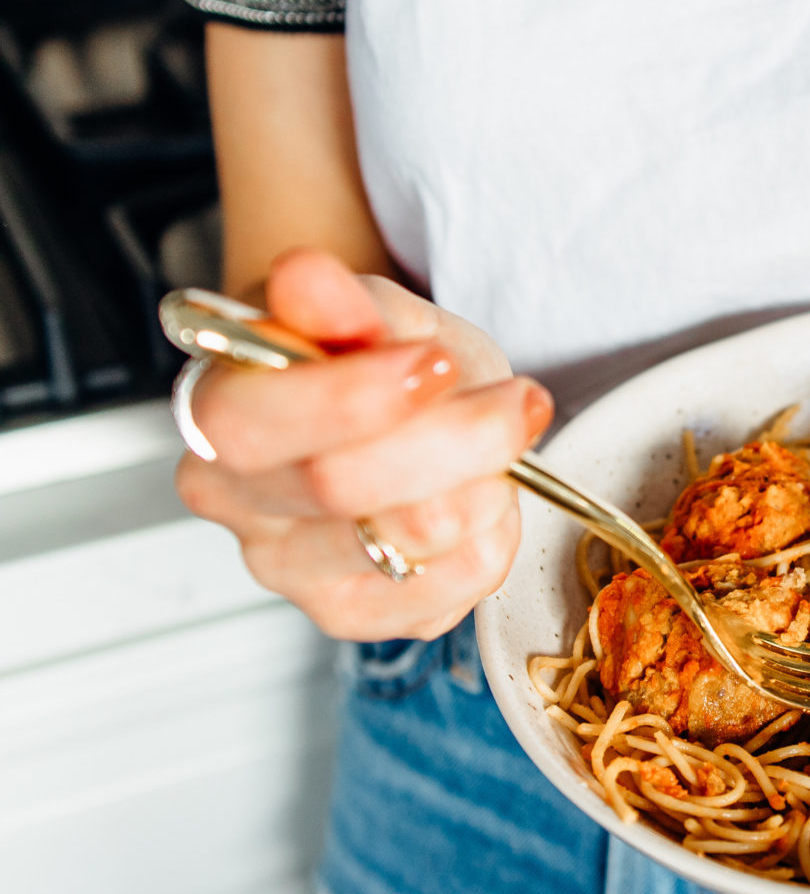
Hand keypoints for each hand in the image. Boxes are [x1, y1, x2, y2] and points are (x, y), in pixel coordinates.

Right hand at [175, 249, 552, 639]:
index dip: (355, 396)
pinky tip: (480, 498)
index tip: (437, 361)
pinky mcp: (353, 616)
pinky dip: (492, 536)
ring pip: (411, 540)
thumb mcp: (374, 309)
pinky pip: (450, 591)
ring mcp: (289, 571)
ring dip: (487, 483)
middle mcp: (236, 503)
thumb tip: (305, 277)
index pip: (255, 422)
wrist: (397, 411)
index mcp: (214, 411)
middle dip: (455, 436)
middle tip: (512, 398)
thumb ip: (342, 298)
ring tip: (496, 446)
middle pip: (343, 487)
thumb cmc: (376, 360)